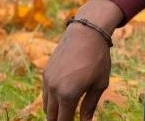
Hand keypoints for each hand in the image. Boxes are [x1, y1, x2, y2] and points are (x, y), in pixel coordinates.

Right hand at [43, 0, 121, 120]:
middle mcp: (54, 89)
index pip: (63, 120)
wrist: (86, 34)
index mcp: (68, 94)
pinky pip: (45, 93)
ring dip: (55, 112)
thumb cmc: (98, 59)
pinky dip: (52, 100)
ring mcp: (47, 81)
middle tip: (70, 119)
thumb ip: (90, 105)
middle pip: (52, 116)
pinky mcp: (45, 73)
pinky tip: (62, 100)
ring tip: (66, 114)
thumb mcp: (99, 84)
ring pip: (46, 106)